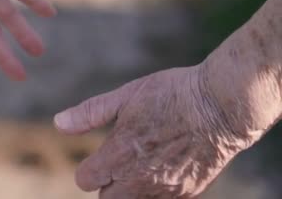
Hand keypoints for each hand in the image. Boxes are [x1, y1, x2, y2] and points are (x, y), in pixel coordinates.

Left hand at [53, 65, 265, 197]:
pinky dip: (159, 191)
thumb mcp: (127, 95)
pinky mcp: (189, 193)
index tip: (98, 157)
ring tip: (144, 163)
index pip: (85, 180)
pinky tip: (167, 167)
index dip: (89, 169)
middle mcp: (139, 179)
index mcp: (118, 154)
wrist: (222, 104)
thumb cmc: (172, 93)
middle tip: (120, 162)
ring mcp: (166, 189)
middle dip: (108, 185)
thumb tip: (58, 123)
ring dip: (133, 190)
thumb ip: (91, 113)